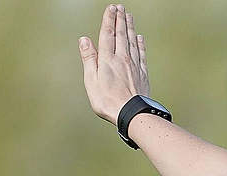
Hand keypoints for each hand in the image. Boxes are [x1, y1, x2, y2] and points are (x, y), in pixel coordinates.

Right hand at [79, 4, 150, 124]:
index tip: (110, 8)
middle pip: (121, 34)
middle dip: (120, 19)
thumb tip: (84, 39)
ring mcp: (134, 65)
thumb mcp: (91, 81)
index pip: (107, 34)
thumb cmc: (107, 101)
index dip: (108, 20)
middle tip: (120, 7)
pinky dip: (140, 44)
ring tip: (129, 16)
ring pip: (132, 41)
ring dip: (130, 27)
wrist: (132, 113)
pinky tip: (139, 38)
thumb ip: (89, 58)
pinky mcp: (142, 74)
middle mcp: (122, 59)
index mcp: (107, 60)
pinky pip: (141, 54)